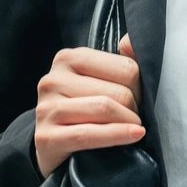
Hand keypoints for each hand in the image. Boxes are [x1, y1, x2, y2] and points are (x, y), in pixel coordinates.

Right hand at [33, 33, 143, 175]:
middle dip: (135, 108)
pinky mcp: (46, 137)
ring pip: (105, 110)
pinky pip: (89, 134)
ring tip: (134, 128)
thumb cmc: (82, 109)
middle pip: (118, 92)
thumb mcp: (99, 81)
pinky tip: (133, 135)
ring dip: (128, 123)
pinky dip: (117, 136)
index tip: (139, 99)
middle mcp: (52, 80)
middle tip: (136, 117)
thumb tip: (130, 42)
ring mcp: (46, 109)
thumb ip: (120, 60)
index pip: (126, 68)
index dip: (140, 87)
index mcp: (67, 58)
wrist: (51, 144)